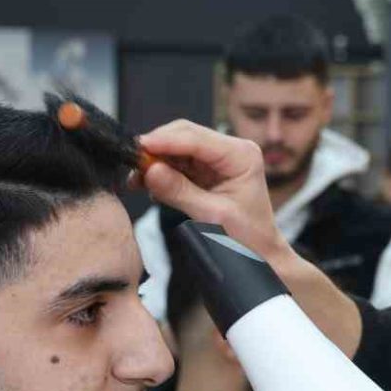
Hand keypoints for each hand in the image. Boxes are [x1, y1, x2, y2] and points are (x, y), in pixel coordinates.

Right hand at [138, 120, 292, 265]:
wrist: (259, 255)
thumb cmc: (247, 238)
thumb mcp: (212, 216)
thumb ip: (180, 192)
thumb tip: (150, 171)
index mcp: (241, 155)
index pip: (196, 138)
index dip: (163, 140)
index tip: (137, 149)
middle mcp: (231, 150)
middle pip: (184, 136)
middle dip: (156, 149)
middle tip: (131, 165)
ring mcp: (218, 159)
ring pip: (177, 148)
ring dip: (155, 161)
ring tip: (136, 180)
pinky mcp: (207, 170)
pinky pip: (177, 163)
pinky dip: (161, 172)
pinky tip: (148, 185)